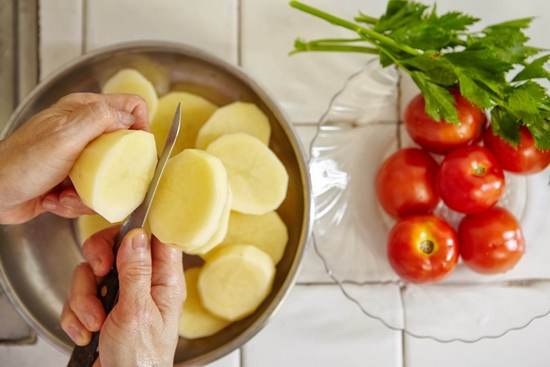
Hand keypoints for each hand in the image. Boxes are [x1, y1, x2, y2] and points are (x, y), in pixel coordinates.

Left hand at [0, 93, 147, 223]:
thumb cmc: (20, 164)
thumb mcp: (64, 136)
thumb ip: (100, 119)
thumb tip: (131, 118)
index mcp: (85, 111)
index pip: (131, 107)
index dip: (140, 127)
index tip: (136, 150)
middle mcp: (85, 132)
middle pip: (125, 148)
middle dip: (114, 171)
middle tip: (99, 178)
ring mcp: (79, 158)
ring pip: (111, 177)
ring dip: (90, 193)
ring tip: (66, 193)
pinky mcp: (74, 181)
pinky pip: (94, 194)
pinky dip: (77, 203)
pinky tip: (57, 200)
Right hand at [61, 227, 184, 366]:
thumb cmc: (141, 359)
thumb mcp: (137, 311)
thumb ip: (136, 271)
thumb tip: (136, 234)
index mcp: (164, 280)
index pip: (154, 237)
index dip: (133, 231)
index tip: (116, 241)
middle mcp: (143, 284)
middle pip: (115, 249)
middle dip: (98, 263)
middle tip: (98, 275)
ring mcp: (120, 297)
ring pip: (91, 274)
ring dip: (84, 300)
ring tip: (95, 324)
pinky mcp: (100, 309)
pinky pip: (79, 297)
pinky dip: (76, 316)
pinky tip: (87, 334)